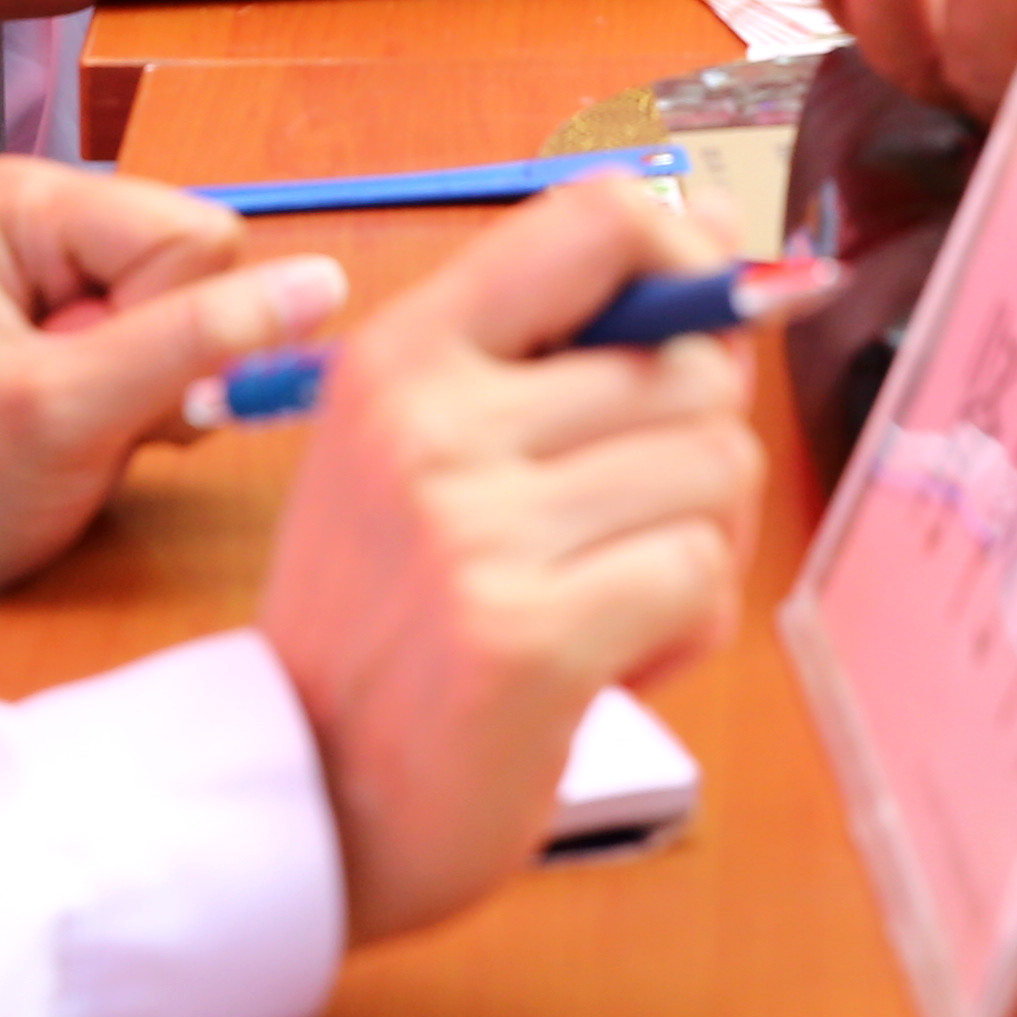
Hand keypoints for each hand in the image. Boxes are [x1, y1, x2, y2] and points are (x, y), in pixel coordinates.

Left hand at [0, 158, 346, 654]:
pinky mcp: (107, 318)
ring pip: (216, 311)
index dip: (172, 328)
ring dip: (170, 391)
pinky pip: (198, 345)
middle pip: (210, 266)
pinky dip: (164, 404)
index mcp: (28, 200)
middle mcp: (59, 213)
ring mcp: (85, 267)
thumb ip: (198, 340)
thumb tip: (322, 285)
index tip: (92, 386)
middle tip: (91, 414)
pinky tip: (101, 428)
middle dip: (171, 360)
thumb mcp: (72, 413)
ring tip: (88, 426)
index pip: (195, 237)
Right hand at [257, 178, 764, 943]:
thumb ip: (560, 338)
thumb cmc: (385, 617)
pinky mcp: (529, 636)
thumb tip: (715, 219)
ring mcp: (473, 531)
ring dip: (695, 543)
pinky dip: (685, 626)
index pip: (594, 218)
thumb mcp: (424, 445)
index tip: (702, 322)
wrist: (300, 797)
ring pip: (717, 466)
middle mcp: (430, 424)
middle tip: (626, 523)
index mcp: (402, 356)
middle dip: (700, 445)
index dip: (689, 256)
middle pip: (691, 364)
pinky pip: (701, 573)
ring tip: (605, 594)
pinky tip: (609, 659)